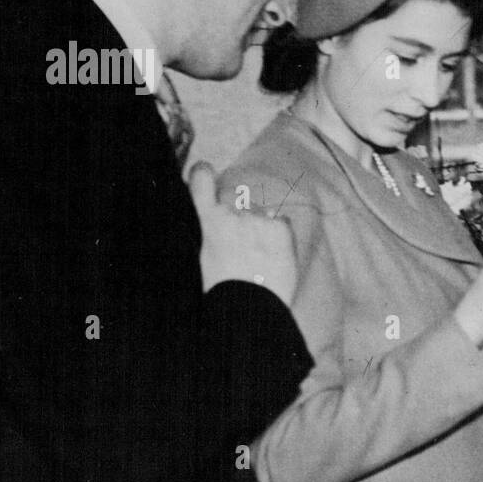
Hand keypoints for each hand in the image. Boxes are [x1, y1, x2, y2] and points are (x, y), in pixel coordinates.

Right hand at [189, 162, 296, 306]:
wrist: (246, 309)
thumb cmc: (221, 291)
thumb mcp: (201, 258)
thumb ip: (209, 233)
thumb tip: (218, 227)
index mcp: (206, 221)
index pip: (201, 179)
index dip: (204, 174)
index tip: (205, 172)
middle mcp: (230, 213)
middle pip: (235, 199)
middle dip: (239, 215)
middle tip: (242, 245)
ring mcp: (257, 218)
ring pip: (260, 212)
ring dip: (260, 227)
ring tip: (258, 257)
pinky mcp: (280, 227)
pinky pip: (281, 222)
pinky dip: (280, 235)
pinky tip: (273, 256)